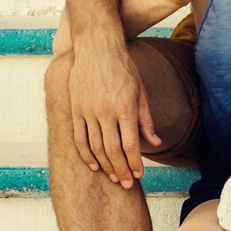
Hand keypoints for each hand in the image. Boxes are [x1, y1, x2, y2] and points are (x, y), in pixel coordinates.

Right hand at [68, 34, 161, 186]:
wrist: (97, 47)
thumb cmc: (123, 68)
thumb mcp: (141, 92)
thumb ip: (146, 120)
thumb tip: (155, 143)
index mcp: (125, 107)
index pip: (132, 145)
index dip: (136, 163)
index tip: (139, 175)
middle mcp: (105, 111)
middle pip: (113, 151)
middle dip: (121, 170)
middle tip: (126, 183)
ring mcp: (87, 111)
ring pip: (96, 148)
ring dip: (105, 166)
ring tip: (113, 177)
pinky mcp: (75, 109)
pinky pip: (79, 138)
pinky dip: (86, 155)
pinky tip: (94, 166)